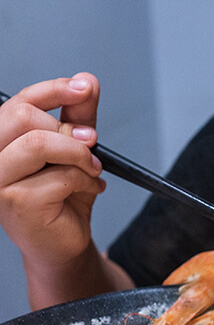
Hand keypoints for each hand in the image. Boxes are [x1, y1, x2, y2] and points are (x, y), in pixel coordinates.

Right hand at [0, 74, 105, 270]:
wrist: (63, 243)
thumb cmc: (62, 198)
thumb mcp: (73, 150)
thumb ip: (77, 117)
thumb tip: (88, 81)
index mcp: (1, 142)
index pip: (18, 102)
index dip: (53, 89)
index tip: (85, 88)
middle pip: (23, 117)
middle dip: (67, 128)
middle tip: (92, 142)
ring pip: (39, 144)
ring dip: (79, 154)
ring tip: (94, 168)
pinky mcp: (16, 203)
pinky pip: (59, 177)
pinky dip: (86, 181)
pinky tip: (93, 189)